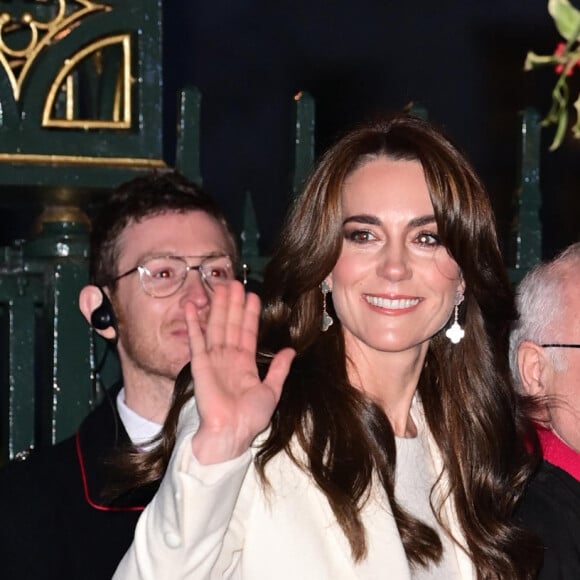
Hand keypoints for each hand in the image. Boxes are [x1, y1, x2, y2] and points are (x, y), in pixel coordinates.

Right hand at [186, 281, 294, 463]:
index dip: (250, 314)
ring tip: (220, 286)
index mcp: (245, 363)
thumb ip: (279, 369)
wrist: (231, 432)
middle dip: (234, 303)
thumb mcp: (272, 390)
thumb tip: (291, 350)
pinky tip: (192, 306)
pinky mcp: (200, 363)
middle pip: (231, 324)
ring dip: (218, 306)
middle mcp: (228, 357)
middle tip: (235, 282)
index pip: (248, 332)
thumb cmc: (250, 417)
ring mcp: (213, 358)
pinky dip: (194, 322)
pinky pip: (196, 339)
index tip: (252, 295)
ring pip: (216, 326)